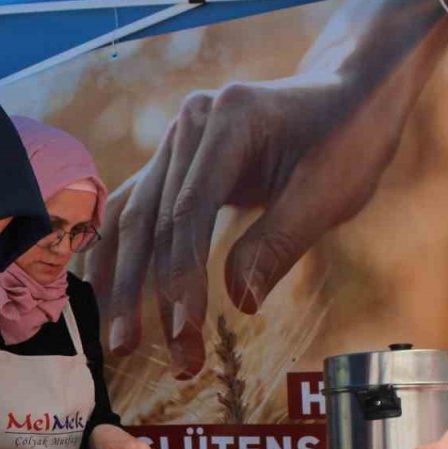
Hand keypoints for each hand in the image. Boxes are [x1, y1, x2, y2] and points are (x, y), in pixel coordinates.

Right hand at [82, 76, 411, 378]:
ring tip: (115, 339)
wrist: (348, 98)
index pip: (188, 210)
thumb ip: (278, 244)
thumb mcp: (327, 195)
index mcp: (228, 120)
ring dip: (119, 283)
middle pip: (150, 219)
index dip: (180, 274)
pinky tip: (98, 298)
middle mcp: (188, 125)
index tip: (184, 330)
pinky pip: (130, 214)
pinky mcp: (169, 166)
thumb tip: (240, 302)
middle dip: (141, 292)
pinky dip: (113, 257)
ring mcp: (173, 143)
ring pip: (130, 221)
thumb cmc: (345, 143)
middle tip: (131, 350)